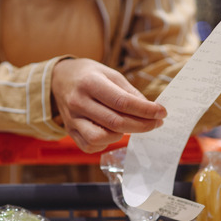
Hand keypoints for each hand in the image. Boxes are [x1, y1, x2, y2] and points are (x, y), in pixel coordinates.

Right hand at [51, 58, 166, 152]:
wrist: (60, 79)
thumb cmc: (89, 75)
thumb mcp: (110, 75)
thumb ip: (130, 93)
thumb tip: (151, 110)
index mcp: (90, 83)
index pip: (122, 102)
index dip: (145, 110)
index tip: (161, 112)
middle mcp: (78, 102)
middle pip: (115, 122)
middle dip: (141, 125)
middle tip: (156, 123)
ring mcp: (72, 119)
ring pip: (101, 138)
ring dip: (121, 135)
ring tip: (128, 125)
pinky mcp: (70, 132)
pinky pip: (91, 146)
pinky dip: (106, 142)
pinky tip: (111, 132)